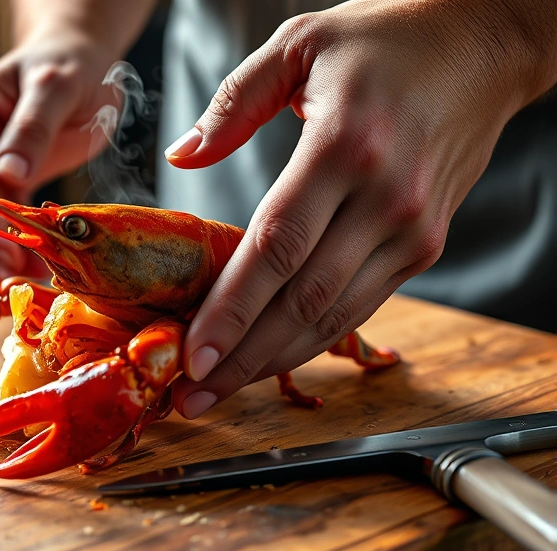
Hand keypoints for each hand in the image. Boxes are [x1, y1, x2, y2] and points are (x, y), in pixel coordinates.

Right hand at [0, 28, 119, 284]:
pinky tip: (39, 269)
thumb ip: (32, 126)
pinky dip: (21, 250)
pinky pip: (8, 226)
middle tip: (9, 275)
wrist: (85, 61)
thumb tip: (9, 171)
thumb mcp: (54, 85)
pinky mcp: (11, 190)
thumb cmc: (67, 62)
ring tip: (26, 281)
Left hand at [165, 0, 556, 417]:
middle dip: (242, 356)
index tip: (191, 355)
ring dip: (274, 360)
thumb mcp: (299, 44)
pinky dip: (313, 337)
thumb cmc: (385, 39)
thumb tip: (182, 157)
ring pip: (333, 316)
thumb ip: (234, 102)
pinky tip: (272, 356)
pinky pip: (360, 304)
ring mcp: (411, 229)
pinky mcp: (425, 245)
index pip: (275, 248)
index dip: (231, 310)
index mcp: (344, 147)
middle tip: (192, 397)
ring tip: (222, 391)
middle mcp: (385, 198)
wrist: (482, 45)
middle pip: (301, 299)